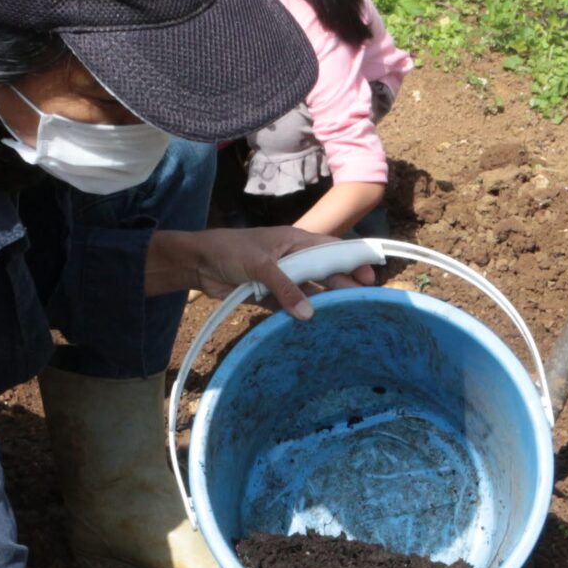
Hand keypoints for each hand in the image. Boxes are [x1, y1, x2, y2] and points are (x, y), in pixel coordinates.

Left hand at [145, 226, 374, 320]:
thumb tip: (308, 313)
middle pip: (325, 272)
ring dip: (323, 302)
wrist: (198, 263)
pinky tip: (314, 326)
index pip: (331, 249)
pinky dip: (300, 315)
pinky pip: (290, 306)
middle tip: (362, 302)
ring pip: (310, 291)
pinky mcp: (269, 295)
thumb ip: (284, 287)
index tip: (369, 276)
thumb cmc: (229, 251)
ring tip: (343, 317)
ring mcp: (282, 277)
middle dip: (343, 285)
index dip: (351, 261)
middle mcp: (292, 259)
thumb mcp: (260, 265)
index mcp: (295, 241)